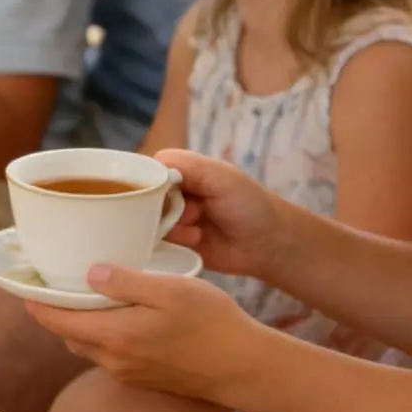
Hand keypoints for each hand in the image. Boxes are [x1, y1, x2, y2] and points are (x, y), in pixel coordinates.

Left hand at [26, 263, 265, 404]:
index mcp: (114, 337)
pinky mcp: (145, 379)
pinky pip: (110, 356)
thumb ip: (125, 282)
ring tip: (87, 296)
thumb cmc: (213, 324)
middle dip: (57, 313)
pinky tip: (120, 316)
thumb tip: (89, 273)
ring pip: (89, 347)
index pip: (57, 322)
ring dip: (81, 326)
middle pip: (69, 336)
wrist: (247, 368)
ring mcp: (129, 374)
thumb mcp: (169, 290)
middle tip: (54, 284)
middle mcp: (114, 361)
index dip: (37, 304)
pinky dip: (104, 336)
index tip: (23, 285)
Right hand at [156, 149, 292, 281]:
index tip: (159, 195)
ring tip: (197, 232)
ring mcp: (171, 220)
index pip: (144, 172)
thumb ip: (185, 166)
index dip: (146, 183)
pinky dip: (172, 243)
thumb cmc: (250, 204)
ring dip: (171, 228)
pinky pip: (155, 244)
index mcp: (179, 171)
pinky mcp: (174, 245)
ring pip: (146, 223)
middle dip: (161, 209)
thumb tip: (147, 170)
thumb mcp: (220, 176)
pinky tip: (195, 241)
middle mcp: (171, 194)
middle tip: (191, 214)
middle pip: (141, 199)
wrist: (270, 245)